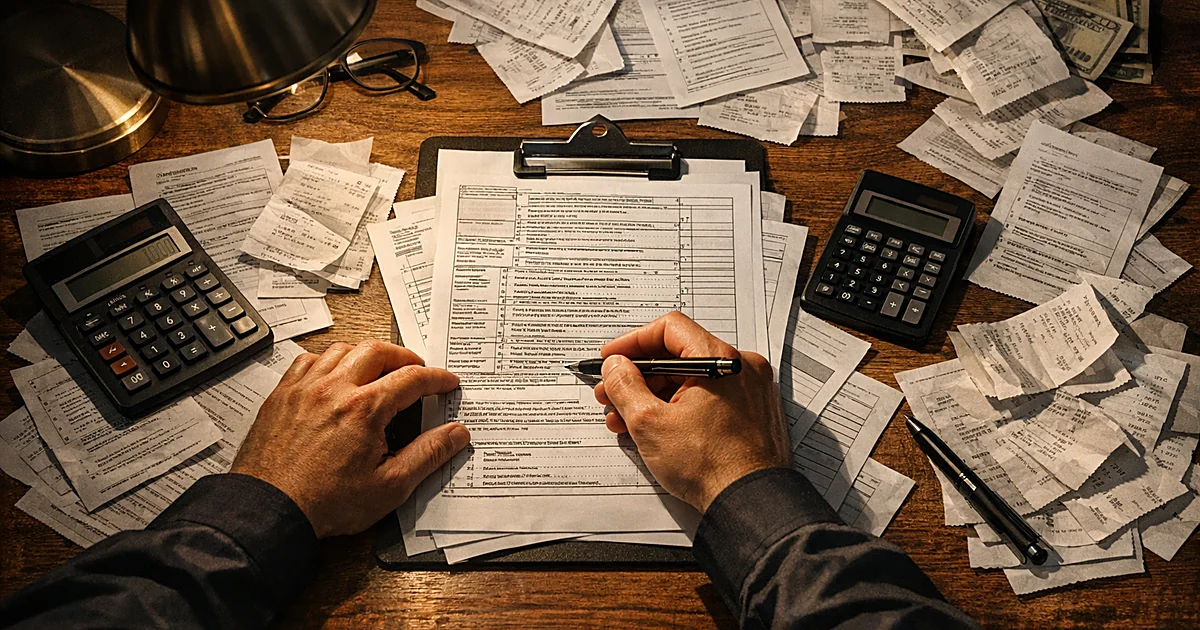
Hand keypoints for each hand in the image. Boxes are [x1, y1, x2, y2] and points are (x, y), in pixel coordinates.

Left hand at [231, 340, 468, 537]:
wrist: (269, 511)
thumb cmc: (325, 503)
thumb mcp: (390, 486)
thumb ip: (428, 455)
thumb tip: (456, 433)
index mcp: (364, 409)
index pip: (412, 379)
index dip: (437, 378)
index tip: (447, 383)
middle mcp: (333, 389)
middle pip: (377, 351)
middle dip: (404, 356)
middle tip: (417, 370)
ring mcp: (304, 389)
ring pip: (342, 350)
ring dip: (366, 354)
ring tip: (379, 369)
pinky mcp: (282, 396)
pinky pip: (308, 361)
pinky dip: (329, 360)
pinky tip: (335, 376)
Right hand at [593, 312, 788, 512]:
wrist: (750, 502)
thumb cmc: (712, 466)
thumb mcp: (650, 423)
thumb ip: (625, 386)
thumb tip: (616, 366)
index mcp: (721, 360)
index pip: (670, 328)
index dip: (633, 342)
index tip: (613, 358)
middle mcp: (740, 369)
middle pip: (678, 356)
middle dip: (638, 376)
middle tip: (612, 393)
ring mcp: (748, 391)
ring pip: (691, 381)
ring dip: (654, 395)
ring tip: (626, 419)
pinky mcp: (750, 413)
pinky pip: (707, 398)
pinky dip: (679, 407)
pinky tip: (655, 428)